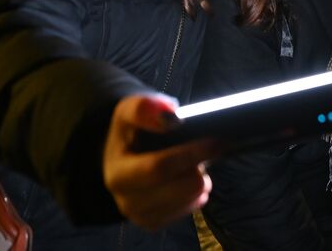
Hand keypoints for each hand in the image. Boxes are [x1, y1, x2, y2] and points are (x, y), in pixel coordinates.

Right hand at [102, 94, 218, 230]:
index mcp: (118, 174)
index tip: (214, 142)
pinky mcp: (153, 223)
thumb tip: (170, 115)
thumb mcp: (127, 111)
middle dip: (200, 166)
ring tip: (194, 162)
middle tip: (209, 149)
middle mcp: (126, 201)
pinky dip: (196, 193)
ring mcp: (140, 215)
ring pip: (189, 199)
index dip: (190, 155)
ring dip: (199, 179)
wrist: (118, 158)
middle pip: (181, 187)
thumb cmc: (129, 132)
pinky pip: (188, 210)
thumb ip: (143, 109)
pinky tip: (190, 178)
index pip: (159, 168)